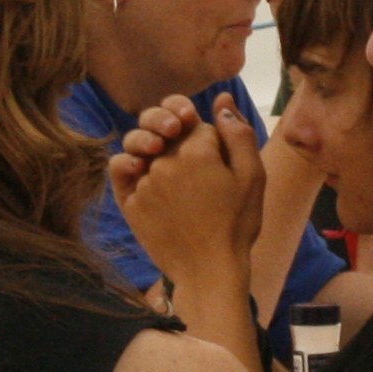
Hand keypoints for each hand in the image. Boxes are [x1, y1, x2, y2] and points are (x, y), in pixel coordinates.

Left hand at [110, 95, 264, 284]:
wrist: (210, 272)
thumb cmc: (237, 225)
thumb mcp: (252, 177)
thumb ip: (238, 133)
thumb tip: (221, 99)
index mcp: (198, 149)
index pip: (195, 123)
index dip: (207, 135)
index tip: (216, 157)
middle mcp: (166, 160)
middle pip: (165, 129)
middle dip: (176, 134)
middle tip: (192, 159)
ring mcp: (144, 180)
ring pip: (141, 145)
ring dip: (152, 145)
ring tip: (168, 164)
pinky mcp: (130, 201)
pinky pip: (120, 167)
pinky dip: (129, 163)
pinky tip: (142, 171)